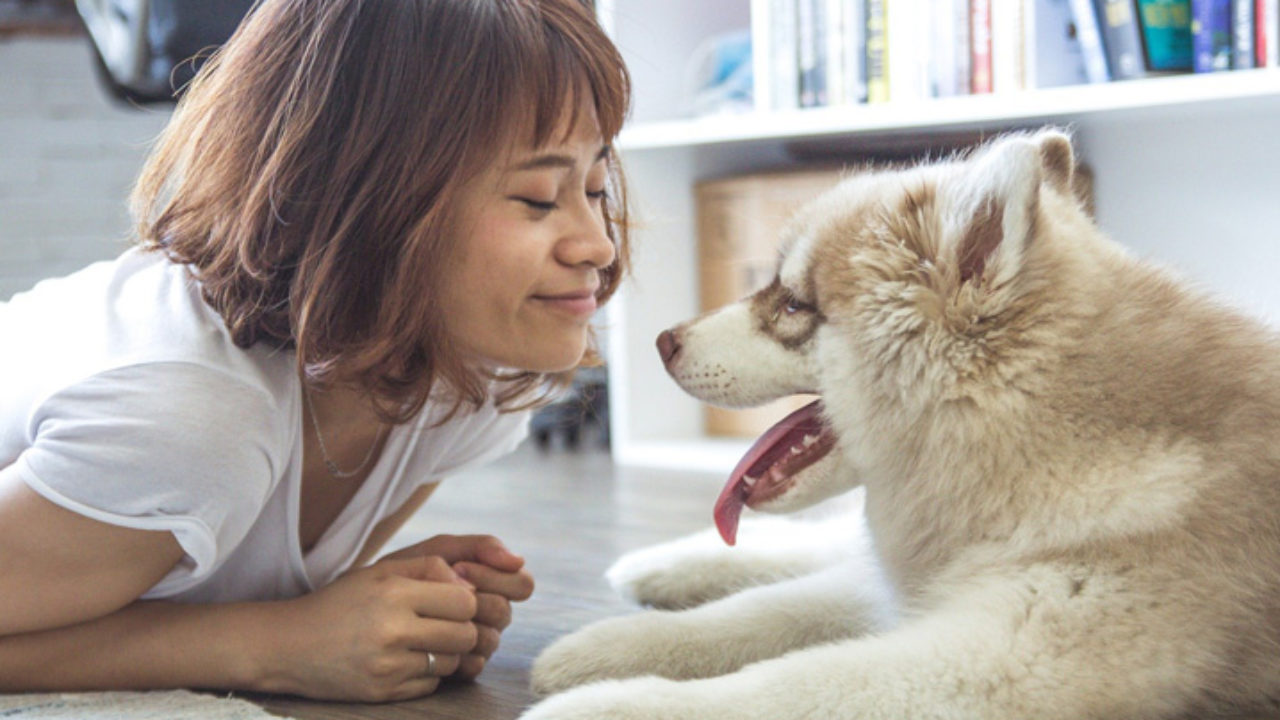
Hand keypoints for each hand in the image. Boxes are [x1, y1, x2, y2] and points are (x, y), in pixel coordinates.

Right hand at [262, 555, 477, 701]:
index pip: (464, 602)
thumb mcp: (379, 571)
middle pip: (465, 635)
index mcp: (394, 593)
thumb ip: (428, 568)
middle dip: (462, 630)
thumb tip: (471, 588)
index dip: (466, 603)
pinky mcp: (383, 693)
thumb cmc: (339, 603)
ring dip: (446, 653)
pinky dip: (426, 674)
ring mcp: (388, 666)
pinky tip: (405, 662)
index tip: (452, 604)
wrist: (288, 646)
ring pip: (451, 663)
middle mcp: (393, 631)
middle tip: (443, 626)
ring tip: (421, 643)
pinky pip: (431, 685)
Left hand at [382, 534, 534, 678]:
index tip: (460, 568)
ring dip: (461, 626)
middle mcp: (489, 613)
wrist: (359, 609)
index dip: (495, 577)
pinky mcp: (460, 666)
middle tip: (438, 591)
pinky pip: (474, 664)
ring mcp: (476, 641)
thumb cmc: (400, 575)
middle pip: (505, 612)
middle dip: (472, 599)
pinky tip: (429, 641)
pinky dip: (454, 651)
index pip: (522, 584)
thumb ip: (478, 545)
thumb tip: (518, 560)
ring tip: (429, 617)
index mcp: (491, 584)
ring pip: (492, 640)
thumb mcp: (434, 550)